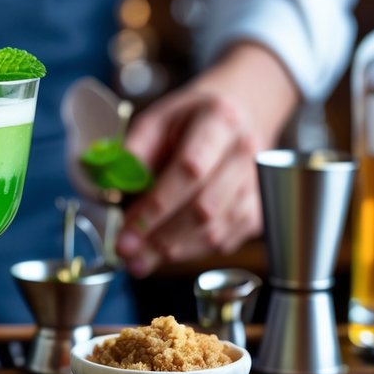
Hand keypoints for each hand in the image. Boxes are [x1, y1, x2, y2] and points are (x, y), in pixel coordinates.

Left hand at [115, 42, 299, 276]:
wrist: (241, 113)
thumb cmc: (193, 118)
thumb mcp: (158, 118)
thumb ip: (134, 150)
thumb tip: (114, 188)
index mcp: (220, 120)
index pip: (190, 170)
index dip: (157, 205)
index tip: (127, 229)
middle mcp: (247, 152)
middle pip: (204, 206)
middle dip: (159, 236)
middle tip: (126, 252)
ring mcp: (258, 184)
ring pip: (216, 230)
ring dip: (172, 250)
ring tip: (138, 261)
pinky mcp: (259, 210)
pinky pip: (225, 241)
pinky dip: (191, 251)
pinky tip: (164, 252)